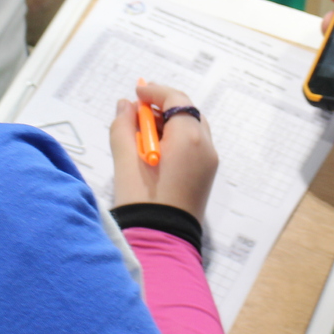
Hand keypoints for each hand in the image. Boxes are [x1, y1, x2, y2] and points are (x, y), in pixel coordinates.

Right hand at [110, 82, 217, 223]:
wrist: (162, 241)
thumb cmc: (143, 201)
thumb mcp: (126, 161)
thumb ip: (124, 127)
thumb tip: (124, 105)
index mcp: (189, 138)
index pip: (176, 99)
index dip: (155, 92)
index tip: (136, 92)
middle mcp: (206, 146)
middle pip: (187, 112)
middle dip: (163, 107)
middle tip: (137, 110)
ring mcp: (209, 162)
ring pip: (192, 129)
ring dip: (169, 123)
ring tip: (142, 132)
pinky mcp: (206, 175)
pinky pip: (194, 146)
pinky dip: (177, 139)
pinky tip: (154, 150)